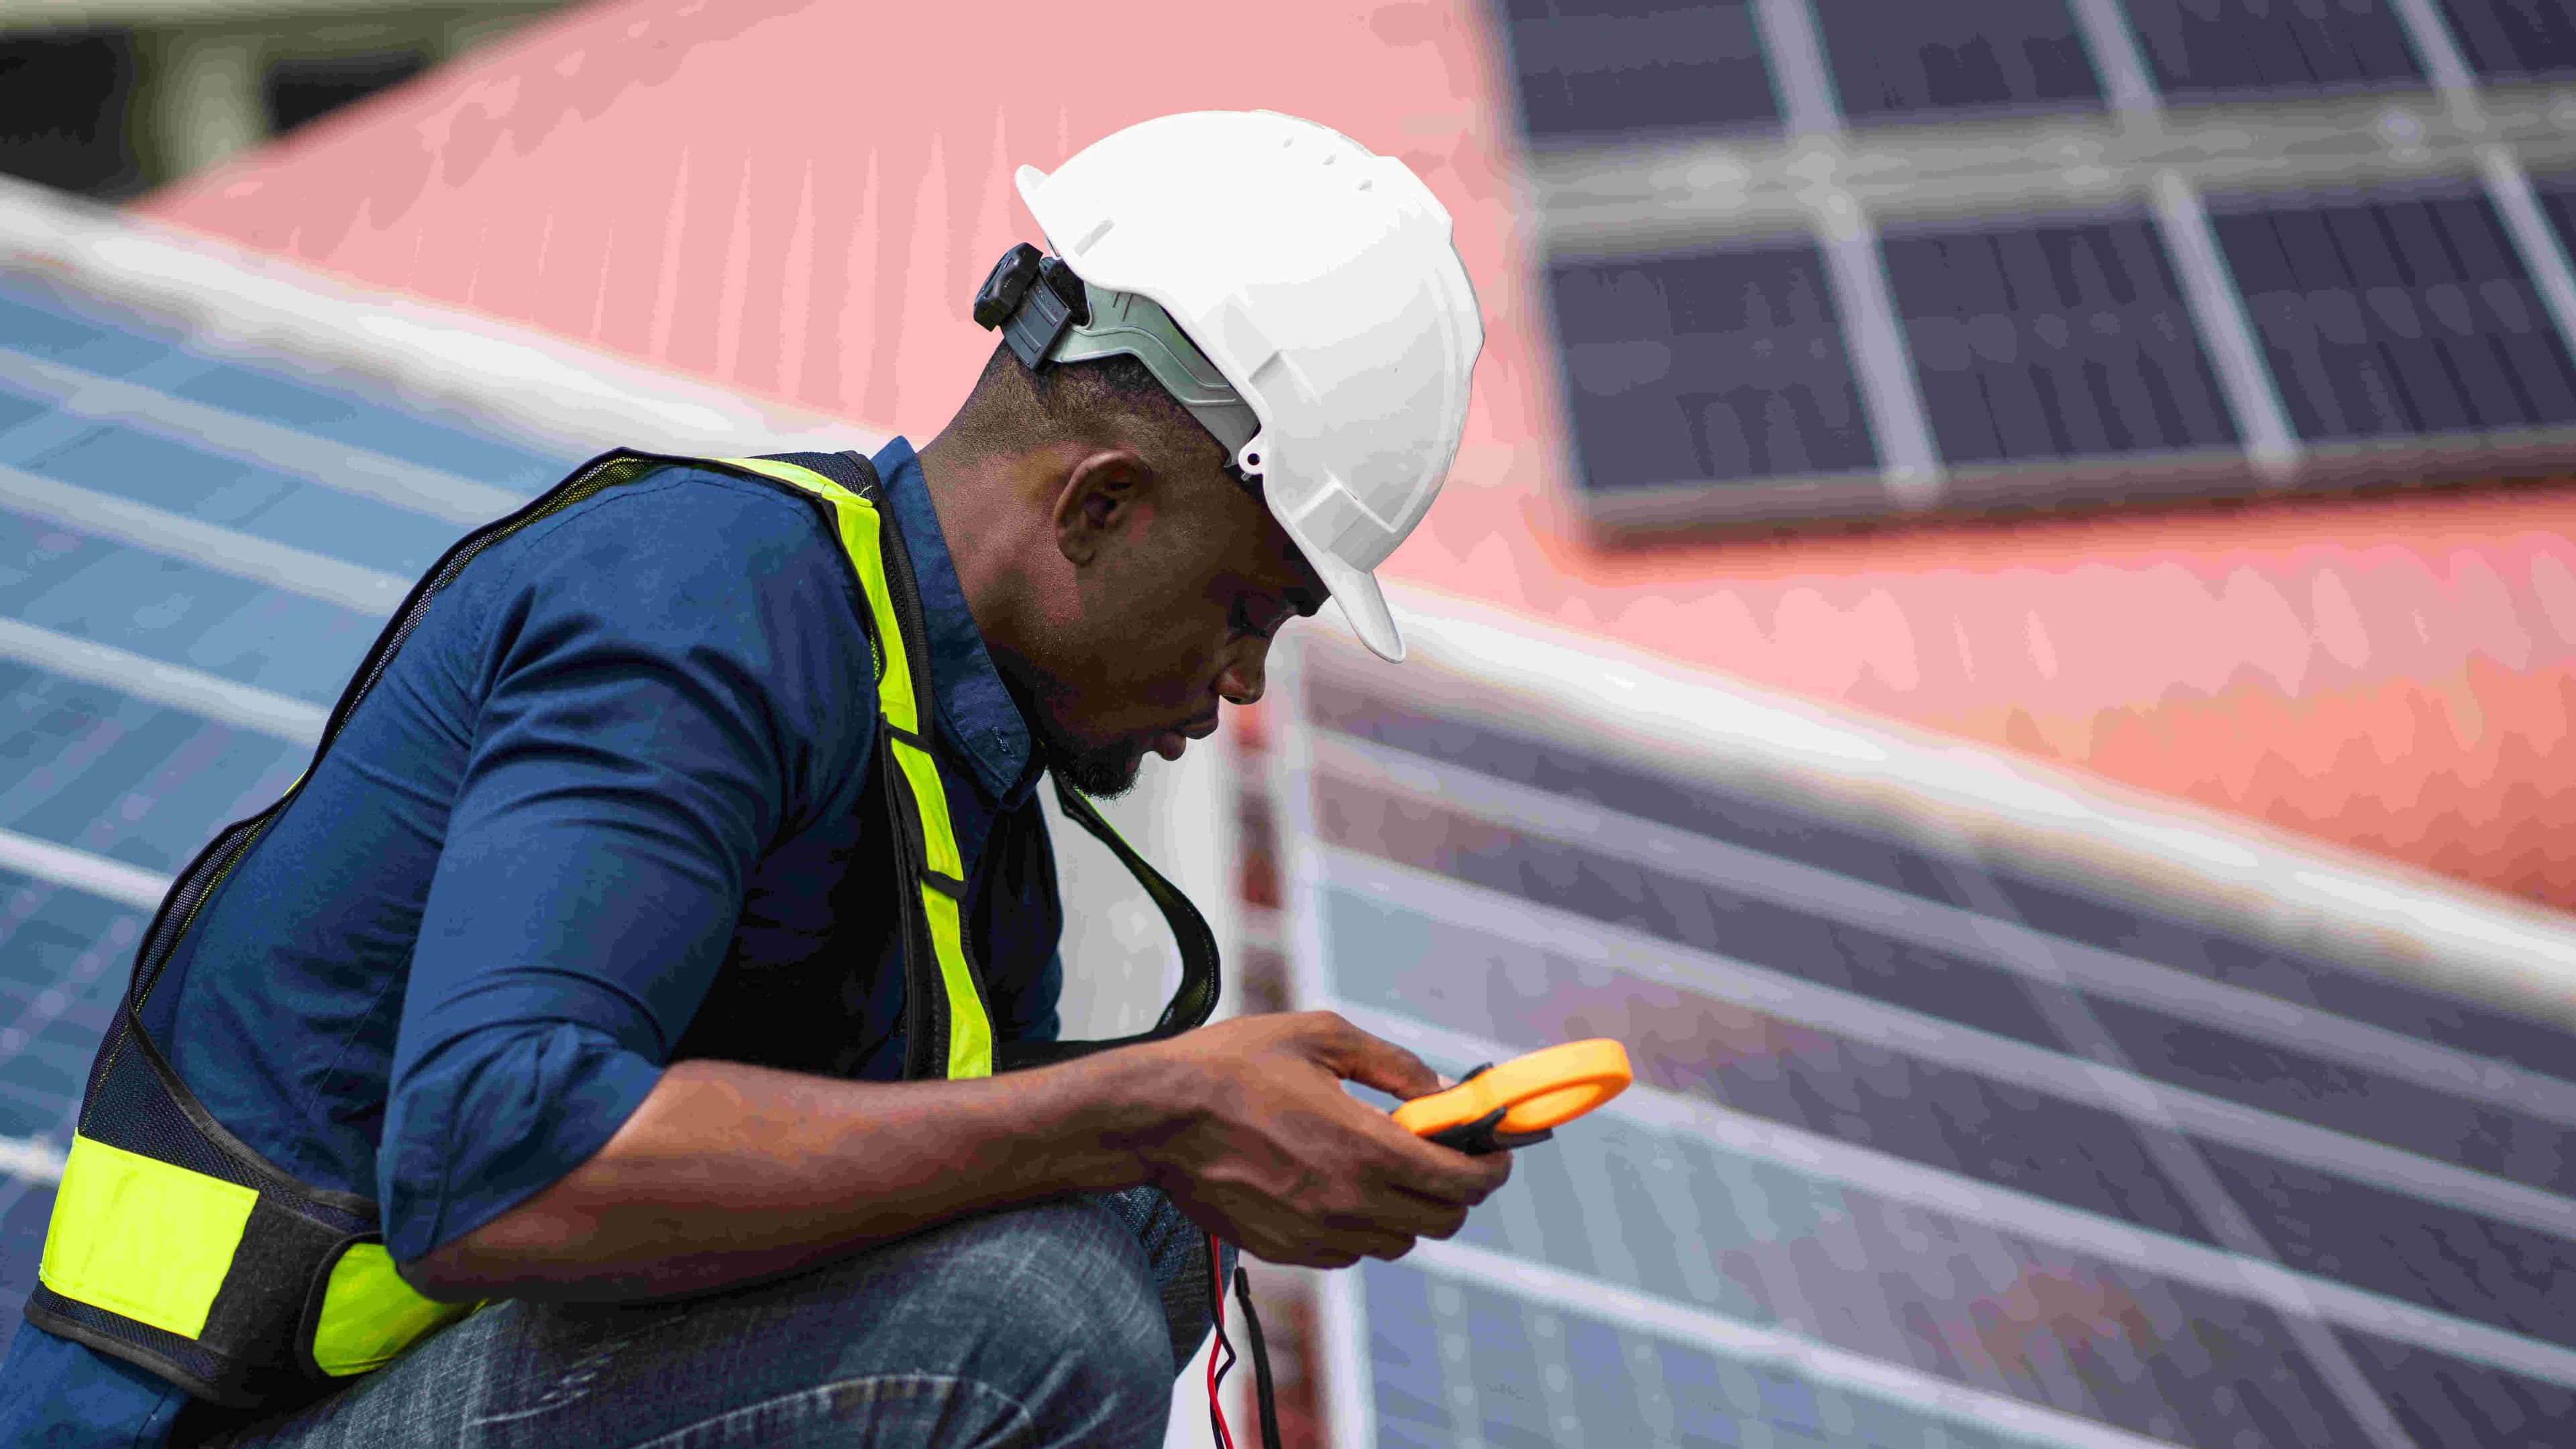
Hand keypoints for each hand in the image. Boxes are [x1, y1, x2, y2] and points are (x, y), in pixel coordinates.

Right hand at [1107, 1011, 1514, 1268]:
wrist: (1156, 1117)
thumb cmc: (1233, 1066)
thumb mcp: (1321, 1036)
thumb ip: (1393, 1065)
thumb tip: (1438, 1090)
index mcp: (1366, 1148)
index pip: (1462, 1182)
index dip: (1492, 1168)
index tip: (1496, 1152)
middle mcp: (1348, 1203)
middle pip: (1442, 1220)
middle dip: (1457, 1188)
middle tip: (1446, 1155)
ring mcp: (1317, 1235)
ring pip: (1399, 1241)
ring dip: (1410, 1208)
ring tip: (1388, 1166)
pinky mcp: (1288, 1251)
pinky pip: (1352, 1252)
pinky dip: (1364, 1226)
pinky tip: (1341, 1186)